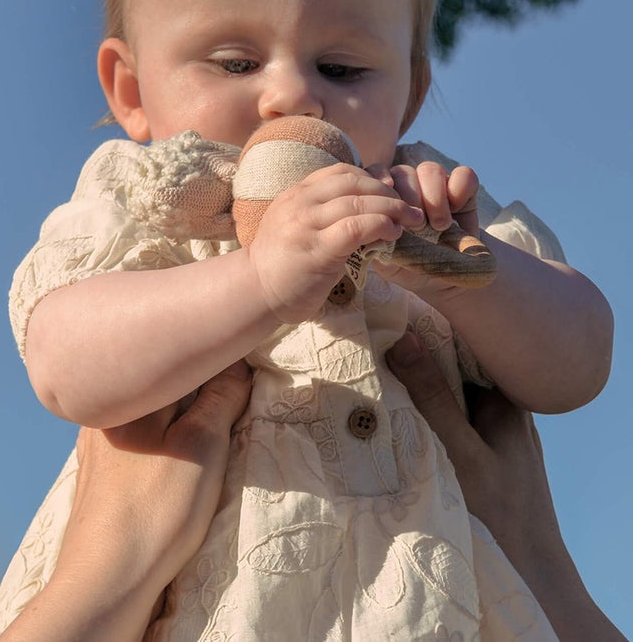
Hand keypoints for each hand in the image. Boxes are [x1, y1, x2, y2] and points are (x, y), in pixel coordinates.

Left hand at [0, 360, 251, 641]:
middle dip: (199, 391)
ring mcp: (98, 446)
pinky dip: (164, 442)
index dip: (215, 364)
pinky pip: (140, 441)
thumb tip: (239, 365)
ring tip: (209, 435)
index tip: (241, 377)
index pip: (177, 360)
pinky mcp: (101, 476)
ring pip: (152, 415)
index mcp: (123, 397)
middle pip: (164, 386)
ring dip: (182, 418)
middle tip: (232, 405)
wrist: (106, 581)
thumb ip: (221, 397)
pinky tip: (176, 463)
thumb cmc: (155, 509)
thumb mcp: (202, 445)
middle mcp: (104, 414)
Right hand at [247, 162, 425, 321]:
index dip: (371, 178)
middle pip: (353, 182)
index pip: (340, 172)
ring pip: (358, 203)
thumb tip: (365, 205)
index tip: (391, 193)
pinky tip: (392, 235)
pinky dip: (381, 226)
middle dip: (388, 192)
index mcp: (295, 194)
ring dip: (392, 209)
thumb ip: (322, 212)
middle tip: (409, 208)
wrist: (255, 292)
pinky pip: (356, 228)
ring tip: (409, 221)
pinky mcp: (317, 250)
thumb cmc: (282, 263)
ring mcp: (306, 225)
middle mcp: (299, 203)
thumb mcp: (296, 225)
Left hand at [369, 161, 479, 293]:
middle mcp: (409, 188)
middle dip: (409, 197)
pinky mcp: (464, 191)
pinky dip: (460, 188)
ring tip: (438, 226)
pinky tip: (456, 209)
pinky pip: (464, 175)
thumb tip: (369, 225)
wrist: (446, 282)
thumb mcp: (388, 261)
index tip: (384, 197)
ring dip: (433, 197)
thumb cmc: (411, 268)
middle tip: (416, 227)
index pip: (375, 174)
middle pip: (404, 172)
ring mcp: (437, 187)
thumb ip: (375, 241)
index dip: (378, 178)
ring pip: (430, 169)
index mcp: (385, 199)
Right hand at [385, 333, 625, 641]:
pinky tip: (389, 418)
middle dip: (412, 361)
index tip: (385, 316)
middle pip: (450, 371)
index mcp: (506, 398)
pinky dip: (418, 419)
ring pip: (443, 398)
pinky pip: (443, 423)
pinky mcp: (476, 457)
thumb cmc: (500, 515)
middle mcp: (500, 410)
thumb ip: (432, 398)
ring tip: (369, 375)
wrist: (528, 580)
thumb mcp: (460, 452)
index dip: (425, 329)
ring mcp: (489, 435)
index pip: (462, 345)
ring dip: (412, 392)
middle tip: (367, 346)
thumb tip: (401, 338)